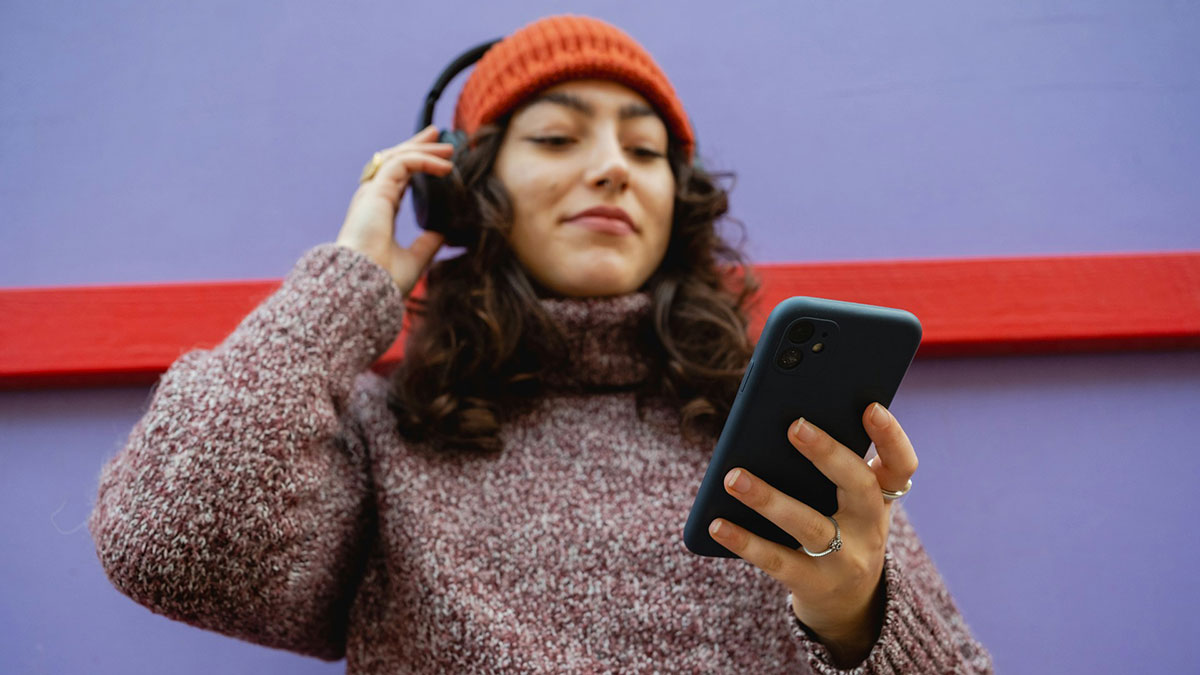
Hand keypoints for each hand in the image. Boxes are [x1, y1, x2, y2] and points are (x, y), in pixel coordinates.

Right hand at [335, 124, 453, 295]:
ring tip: (448, 148)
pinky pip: (402, 164)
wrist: (365, 287)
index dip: (417, 165)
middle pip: (395, 161)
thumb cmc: (384, 280)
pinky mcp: (375, 192)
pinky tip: (445, 167)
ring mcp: (372, 194)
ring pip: (397, 158)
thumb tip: (443, 233)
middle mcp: (373, 199)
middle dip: (418, 146)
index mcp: (380, 212)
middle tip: (440, 137)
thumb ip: (427, 244)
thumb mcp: (415, 259)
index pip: (399, 179)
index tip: (440, 161)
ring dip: (423, 149)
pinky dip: (424, 160)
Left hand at [707, 403, 917, 666]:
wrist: (849, 603)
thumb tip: (779, 421)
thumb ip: (827, 466)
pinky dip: (745, 542)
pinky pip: (777, 561)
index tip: (869, 406)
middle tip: (794, 426)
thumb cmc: (839, 528)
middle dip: (828, 454)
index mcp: (881, 496)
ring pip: (810, 526)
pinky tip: (716, 524)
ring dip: (770, 500)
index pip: (901, 464)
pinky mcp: (815, 584)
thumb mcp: (847, 500)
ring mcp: (846, 559)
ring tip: (734, 477)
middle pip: (859, 487)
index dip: (891, 436)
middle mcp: (871, 527)